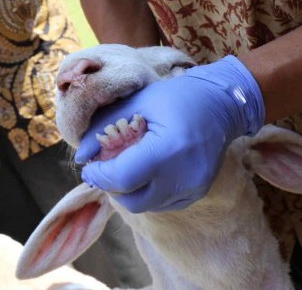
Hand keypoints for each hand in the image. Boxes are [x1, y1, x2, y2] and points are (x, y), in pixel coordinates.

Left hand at [76, 55, 264, 212]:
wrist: (221, 103)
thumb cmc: (175, 97)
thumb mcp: (136, 103)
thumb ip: (103, 129)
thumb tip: (81, 158)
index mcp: (168, 149)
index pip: (123, 178)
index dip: (100, 176)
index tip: (90, 166)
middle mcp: (183, 175)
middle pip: (132, 200)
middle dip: (111, 186)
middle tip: (104, 168)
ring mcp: (193, 188)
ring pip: (146, 205)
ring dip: (128, 191)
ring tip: (124, 167)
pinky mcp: (197, 193)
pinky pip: (162, 203)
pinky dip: (147, 192)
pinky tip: (145, 171)